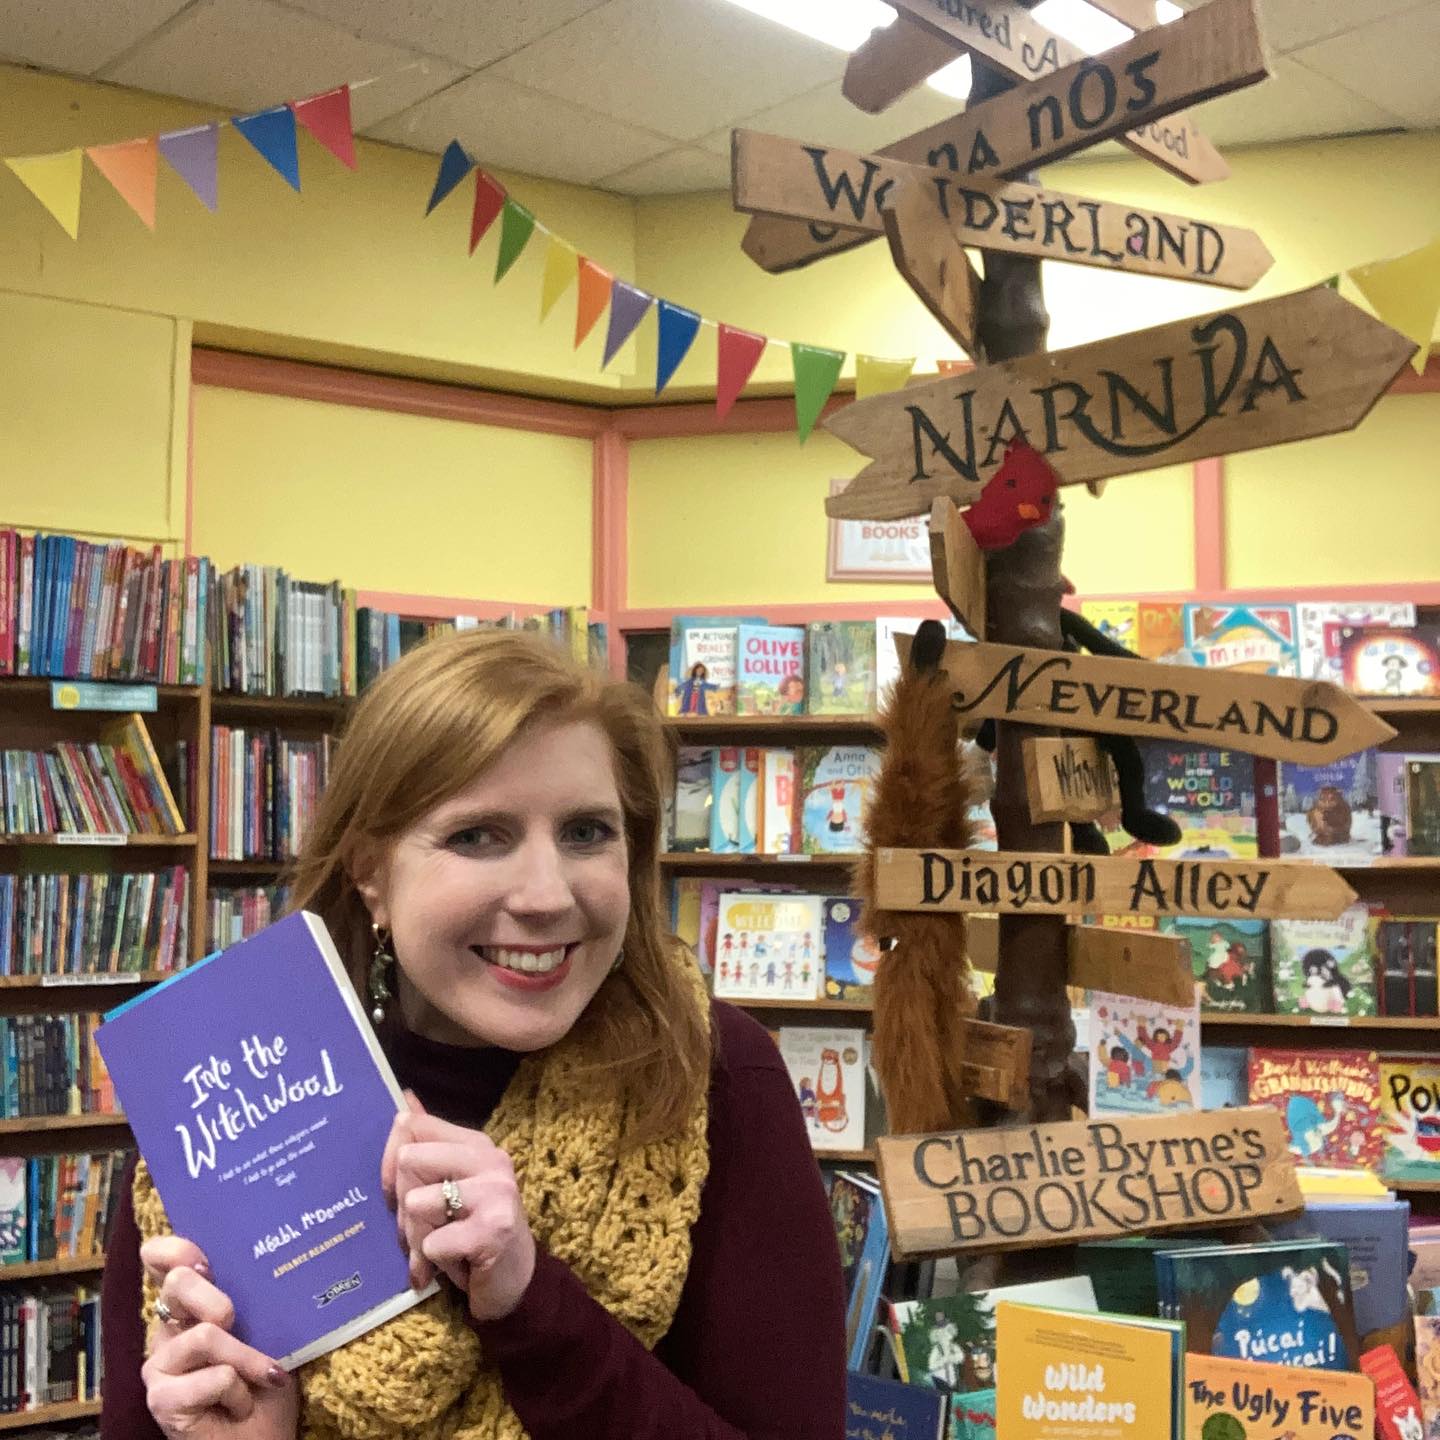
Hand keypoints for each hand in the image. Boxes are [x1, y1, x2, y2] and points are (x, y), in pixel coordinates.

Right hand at [139, 1236, 298, 1439]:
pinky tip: (240, 1406)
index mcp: (191, 1308)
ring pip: (205, 1335)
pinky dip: (239, 1392)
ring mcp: (160, 1368)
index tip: (205, 1260)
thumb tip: (269, 1251)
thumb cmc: (267, 1384)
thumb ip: (254, 1296)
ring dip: (246, 1358)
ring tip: (262, 1377)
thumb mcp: (269, 1329)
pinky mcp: (161, 1401)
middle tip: (237, 1320)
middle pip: (177, 1283)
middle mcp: (168, 1333)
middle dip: (218, 1298)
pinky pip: (212, 1377)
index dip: (174, 1249)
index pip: (160, 1261)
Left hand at [382, 1092, 535, 1322]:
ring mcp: (496, 1193)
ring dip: (417, 1238)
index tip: (398, 1191)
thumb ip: (429, 1141)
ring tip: (439, 1248)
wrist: (515, 1281)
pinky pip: (432, 1243)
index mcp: (477, 1143)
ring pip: (416, 1205)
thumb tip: (404, 1099)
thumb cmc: (474, 1229)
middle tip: (423, 1230)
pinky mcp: (493, 1231)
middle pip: (408, 1163)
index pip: (414, 1127)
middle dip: (403, 1208)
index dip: (391, 1161)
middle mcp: (491, 1160)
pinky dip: (433, 1262)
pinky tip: (454, 1264)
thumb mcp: (452, 1182)